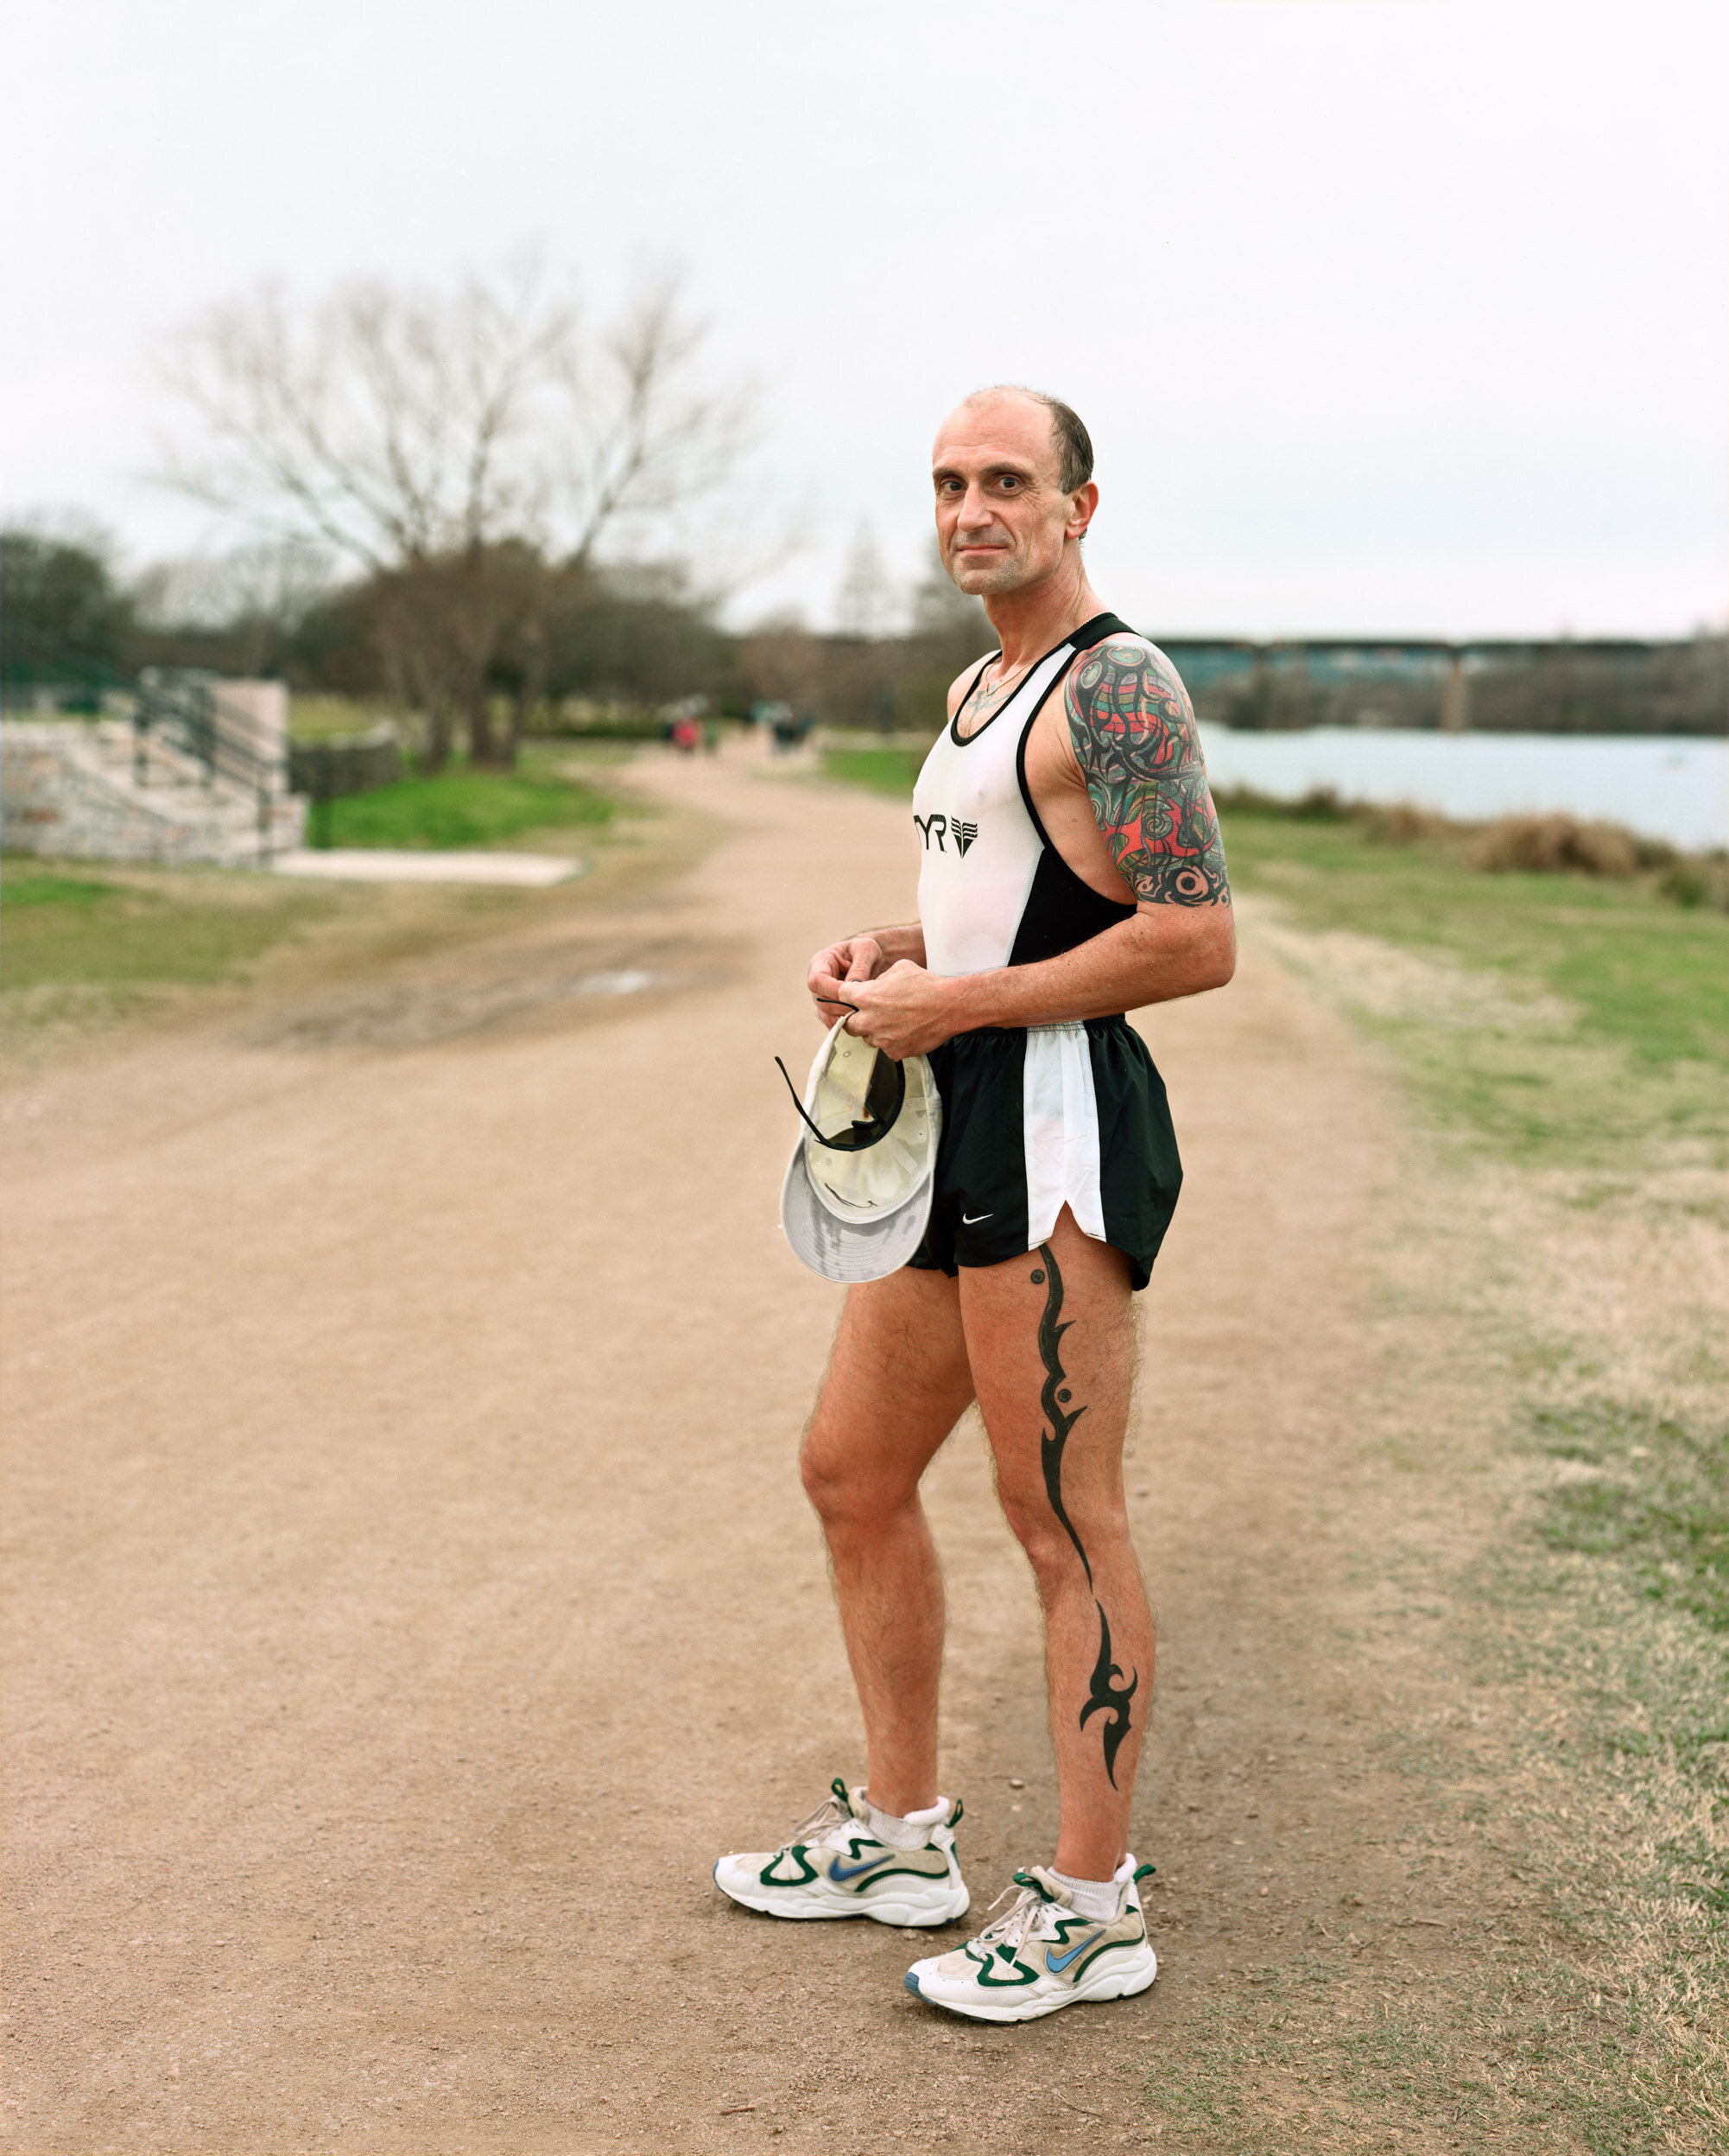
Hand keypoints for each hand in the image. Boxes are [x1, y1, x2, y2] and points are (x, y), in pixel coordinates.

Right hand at [808, 934, 884, 1027]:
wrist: (871, 959)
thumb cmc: (866, 950)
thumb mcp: (866, 949)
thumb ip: (860, 967)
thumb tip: (852, 987)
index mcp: (821, 962)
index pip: (817, 980)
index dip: (832, 990)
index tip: (851, 993)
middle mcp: (818, 982)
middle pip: (820, 1001)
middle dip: (840, 1006)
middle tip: (861, 1007)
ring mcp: (823, 997)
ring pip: (826, 1015)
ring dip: (843, 1018)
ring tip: (862, 1014)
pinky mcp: (832, 1009)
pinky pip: (834, 1022)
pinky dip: (846, 1024)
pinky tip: (861, 1020)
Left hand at [829, 960, 957, 1060]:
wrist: (950, 1007)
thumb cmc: (926, 985)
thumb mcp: (899, 968)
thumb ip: (879, 979)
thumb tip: (873, 986)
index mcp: (866, 997)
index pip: (841, 996)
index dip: (845, 995)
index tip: (848, 996)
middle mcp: (869, 1020)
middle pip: (847, 1024)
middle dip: (854, 1018)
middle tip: (867, 1013)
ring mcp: (881, 1038)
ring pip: (868, 1037)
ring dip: (875, 1030)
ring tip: (894, 1020)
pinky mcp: (894, 1052)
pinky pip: (886, 1048)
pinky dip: (892, 1041)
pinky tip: (905, 1030)